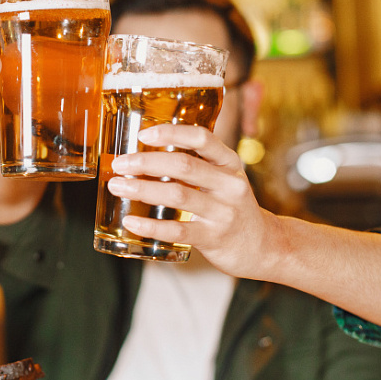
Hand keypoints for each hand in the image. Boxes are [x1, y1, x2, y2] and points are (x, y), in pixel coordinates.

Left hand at [106, 124, 279, 278]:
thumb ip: (196, 165)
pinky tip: (130, 221)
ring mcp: (223, 213)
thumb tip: (146, 151)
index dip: (172, 133)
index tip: (144, 134)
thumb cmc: (232, 207)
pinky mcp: (214, 238)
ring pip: (177, 196)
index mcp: (230, 164)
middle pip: (183, 166)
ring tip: (117, 186)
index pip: (202, 138)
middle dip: (146, 162)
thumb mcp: (223, 179)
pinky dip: (150, 226)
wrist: (263, 247)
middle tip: (119, 164)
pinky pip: (177, 231)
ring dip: (142, 189)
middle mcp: (229, 185)